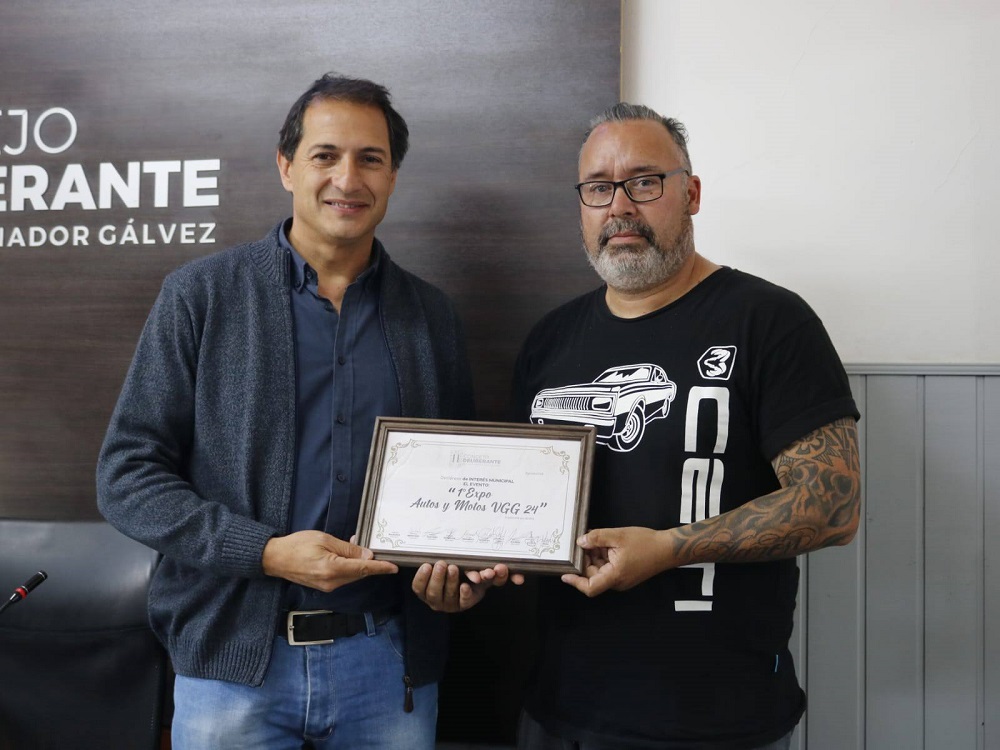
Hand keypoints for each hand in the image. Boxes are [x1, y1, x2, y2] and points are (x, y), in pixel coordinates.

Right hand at [262, 530, 397, 591]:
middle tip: (378, 551)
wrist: (275, 558)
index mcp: (331, 569)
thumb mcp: (324, 540)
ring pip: (352, 576)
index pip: (362, 569)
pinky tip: (348, 557)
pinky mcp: (324, 586)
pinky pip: (343, 578)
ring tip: (358, 549)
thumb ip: (347, 549)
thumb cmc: (297, 545)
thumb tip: (367, 556)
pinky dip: (350, 568)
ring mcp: (327, 587)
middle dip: (370, 563)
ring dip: (359, 565)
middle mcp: (331, 582)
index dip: (380, 568)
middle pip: (359, 574)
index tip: (394, 568)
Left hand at [412, 561, 524, 612]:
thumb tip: (520, 578)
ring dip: (437, 579)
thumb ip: (499, 576)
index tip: (472, 582)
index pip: (467, 599)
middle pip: (449, 596)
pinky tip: (427, 565)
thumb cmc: (470, 574)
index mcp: (467, 599)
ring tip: (442, 564)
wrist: (448, 574)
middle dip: (451, 582)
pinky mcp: (422, 593)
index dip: (467, 594)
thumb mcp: (484, 574)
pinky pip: (418, 588)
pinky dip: (422, 577)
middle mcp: (450, 603)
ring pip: (434, 593)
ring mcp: (436, 600)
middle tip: (454, 566)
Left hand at [561, 526, 669, 596]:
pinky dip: (603, 555)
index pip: (590, 587)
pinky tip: (604, 542)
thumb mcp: (618, 536)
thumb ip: (597, 538)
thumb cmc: (647, 544)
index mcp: (615, 576)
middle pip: (593, 575)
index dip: (575, 582)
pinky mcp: (624, 573)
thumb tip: (580, 541)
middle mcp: (617, 581)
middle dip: (585, 559)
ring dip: (595, 555)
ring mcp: (621, 578)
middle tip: (582, 543)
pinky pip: (608, 566)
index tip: (565, 574)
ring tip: (596, 539)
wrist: (668, 548)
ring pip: (600, 569)